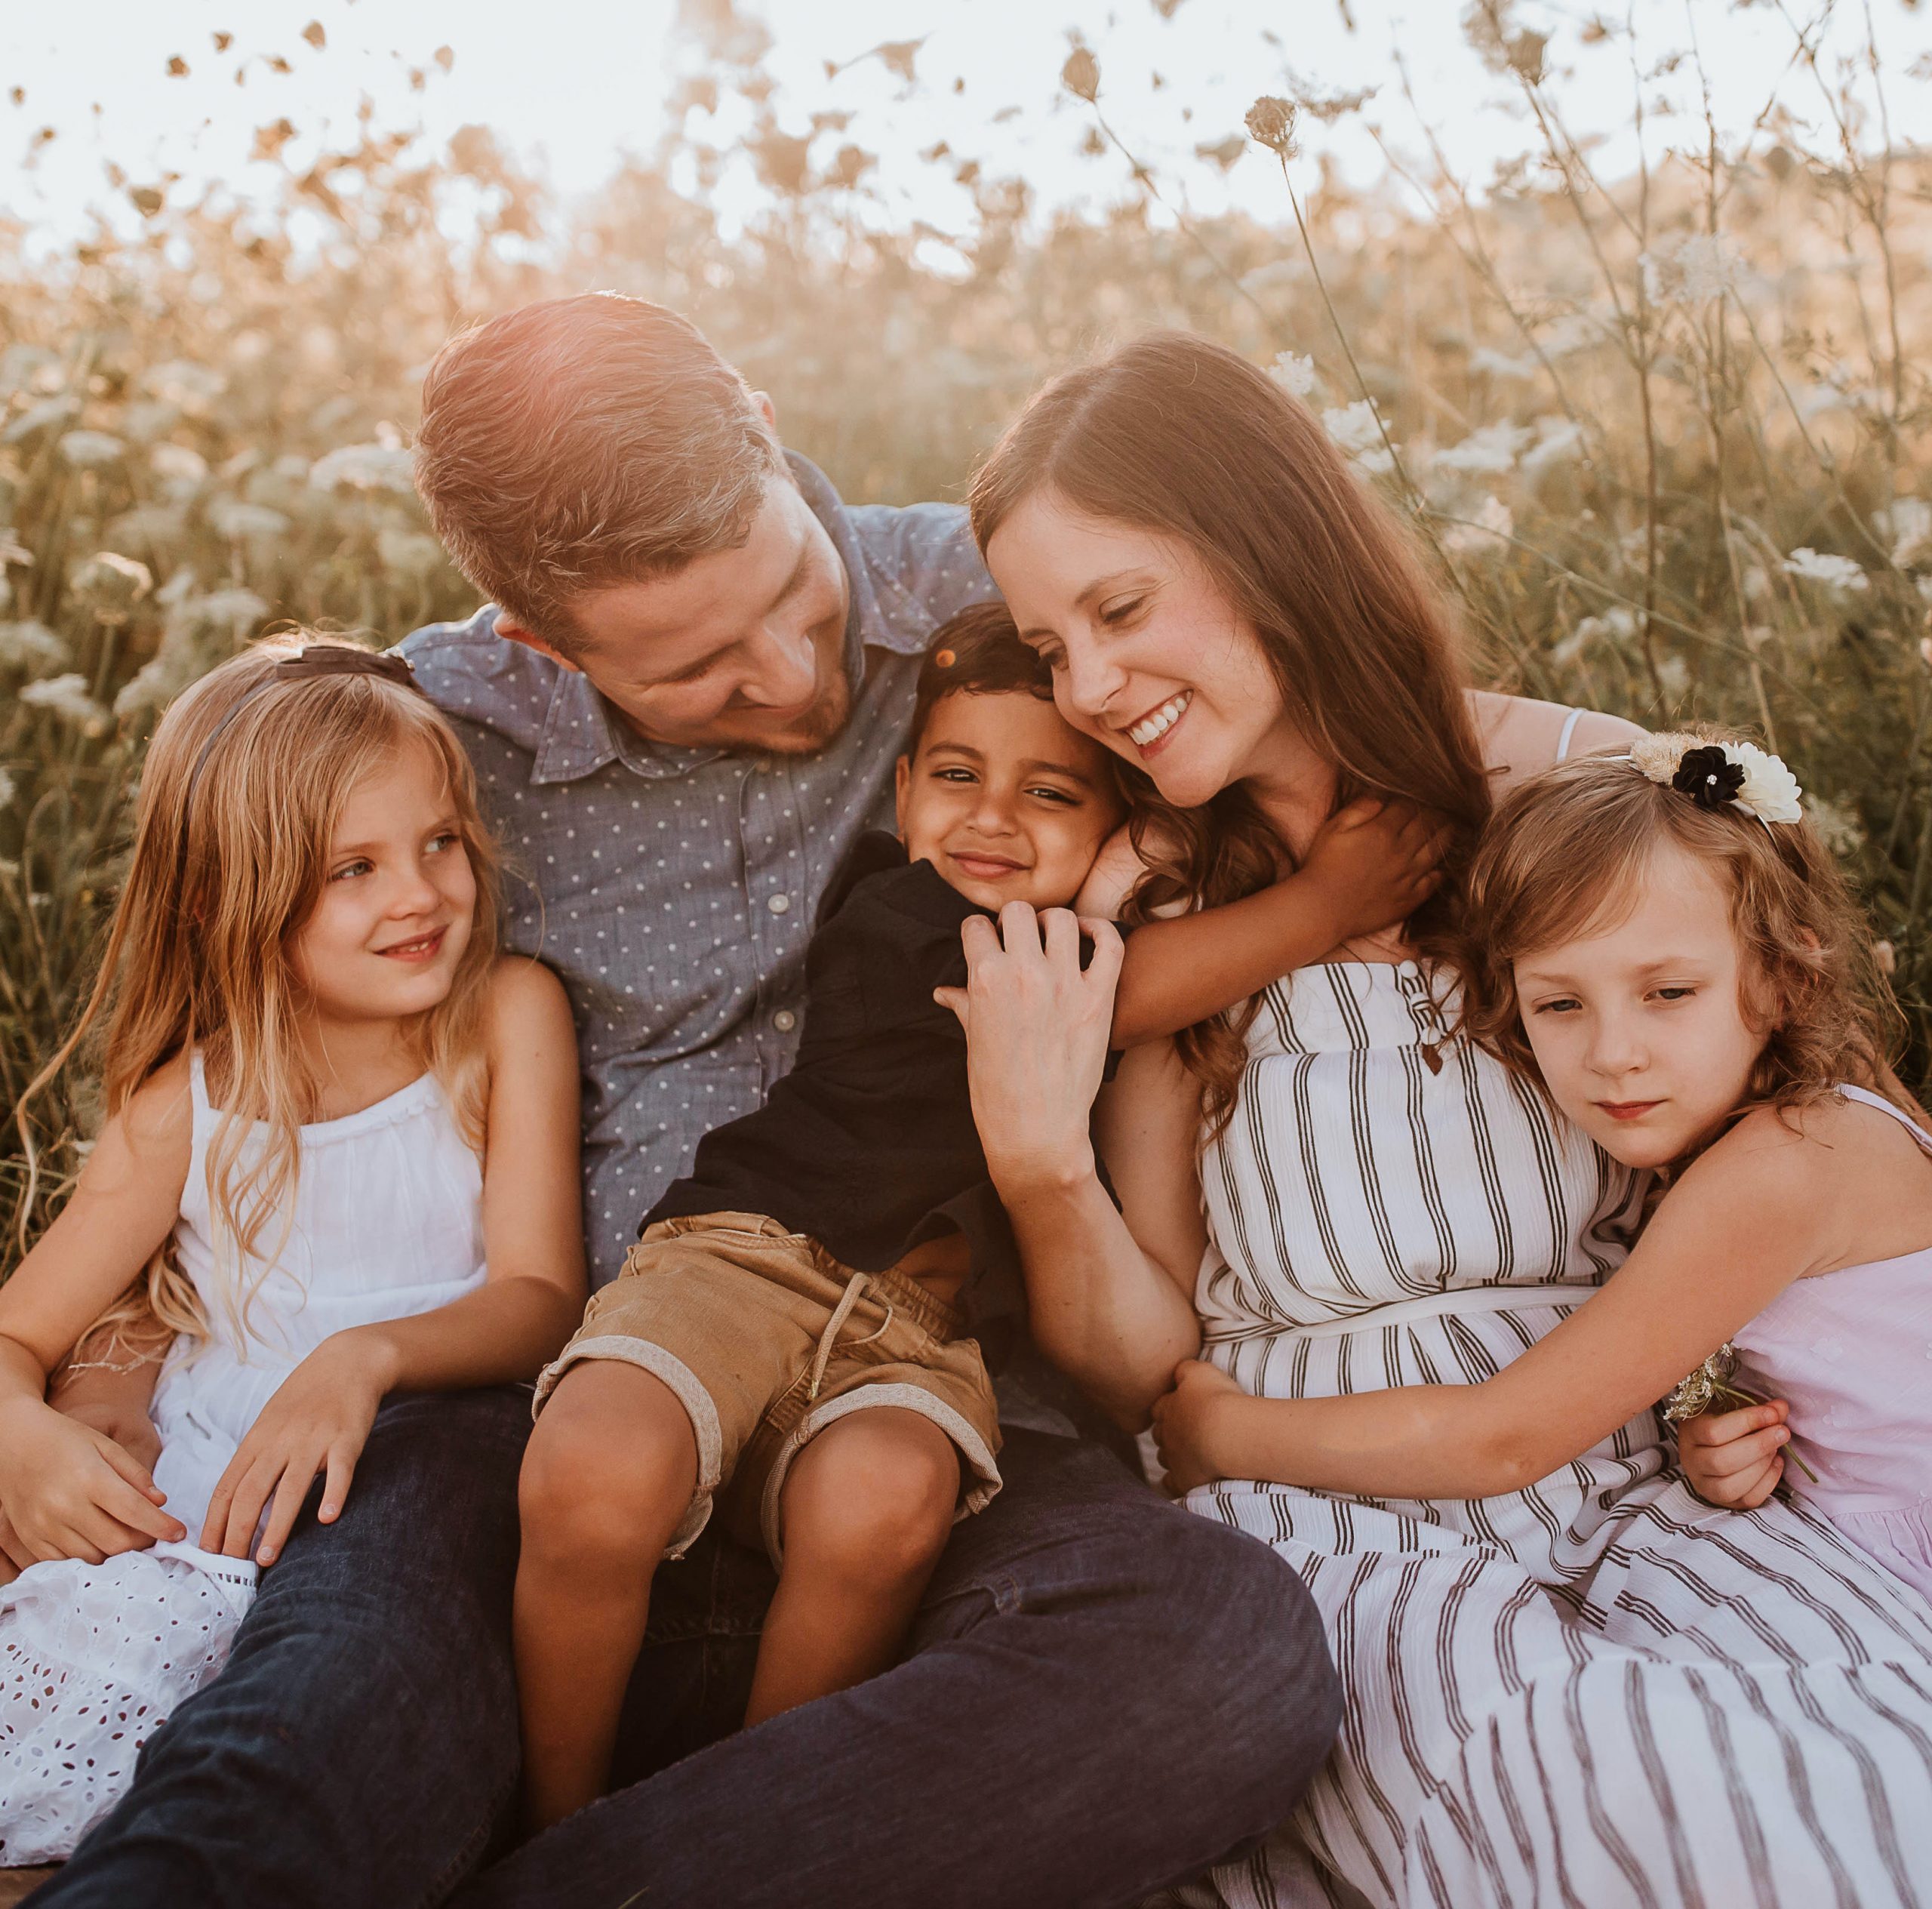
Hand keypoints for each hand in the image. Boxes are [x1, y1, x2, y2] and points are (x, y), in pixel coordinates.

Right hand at [0, 1396, 183, 1570]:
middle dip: (142, 1542)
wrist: (14, 1440)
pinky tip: (95, 1539)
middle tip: (152, 1533)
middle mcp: (64, 1506)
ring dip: (115, 1552)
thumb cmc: (66, 1438)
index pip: (134, 1512)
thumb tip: (160, 1503)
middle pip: (116, 1543)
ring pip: (92, 1557)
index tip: (179, 1533)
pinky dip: (85, 1556)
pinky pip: (64, 1561)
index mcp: (89, 1478)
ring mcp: (43, 1526)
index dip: (162, 1527)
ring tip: (125, 1534)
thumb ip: (136, 1475)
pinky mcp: (30, 1537)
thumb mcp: (106, 1445)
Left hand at [202, 1330, 390, 1564]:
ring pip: (291, 1488)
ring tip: (267, 1558)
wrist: (348, 1361)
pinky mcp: (347, 1438)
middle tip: (232, 1567)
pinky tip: (328, 1518)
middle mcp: (281, 1441)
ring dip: (277, 1526)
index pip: (228, 1487)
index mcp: (258, 1440)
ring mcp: (315, 1440)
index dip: (215, 1523)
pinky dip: (334, 1493)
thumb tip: (234, 1504)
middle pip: (252, 1492)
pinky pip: (340, 1470)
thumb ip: (255, 1459)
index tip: (209, 1554)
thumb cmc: (306, 1398)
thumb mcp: (271, 1424)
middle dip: (238, 1533)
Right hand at [933, 904, 1123, 1195]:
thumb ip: (963, 1005)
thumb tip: (944, 991)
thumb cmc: (997, 1092)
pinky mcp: (1099, 998)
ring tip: (1050, 939)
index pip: (976, 926)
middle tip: (1017, 940)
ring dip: (1052, 923)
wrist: (1036, 1130)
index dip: (978, 933)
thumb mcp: (973, 1042)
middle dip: (1012, 922)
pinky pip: (1110, 943)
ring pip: (1060, 918)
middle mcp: (1024, 973)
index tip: (985, 943)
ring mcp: (1065, 984)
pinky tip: (1088, 936)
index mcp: (985, 980)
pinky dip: (1100, 930)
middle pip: (1017, 912)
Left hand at [1150, 1359, 1247, 1496]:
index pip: (1159, 1407)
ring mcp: (1172, 1458)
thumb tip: (1179, 1371)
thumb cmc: (1217, 1400)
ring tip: (1189, 1453)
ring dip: (1173, 1454)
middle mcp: (1165, 1434)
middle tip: (1186, 1430)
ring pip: (1164, 1457)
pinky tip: (1184, 1479)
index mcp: (1167, 1408)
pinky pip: (1170, 1484)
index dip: (1169, 1407)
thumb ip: (1185, 1369)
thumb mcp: (1201, 1372)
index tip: (1181, 1407)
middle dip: (1168, 1431)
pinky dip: (1174, 1482)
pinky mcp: (1182, 1480)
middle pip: (1159, 1433)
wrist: (1228, 1435)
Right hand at [1298, 798, 1448, 946]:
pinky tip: (1442, 865)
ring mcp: (1408, 876)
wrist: (1322, 909)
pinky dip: (1441, 871)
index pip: (1409, 807)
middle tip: (1443, 807)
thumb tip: (1381, 797)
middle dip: (1437, 813)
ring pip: (1437, 850)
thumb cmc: (1322, 866)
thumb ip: (1359, 808)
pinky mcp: (1409, 898)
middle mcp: (1401, 851)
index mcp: (1382, 831)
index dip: (1415, 799)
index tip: (1417, 797)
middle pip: (1429, 825)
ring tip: (1451, 827)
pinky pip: (1434, 881)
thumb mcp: (1333, 828)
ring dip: (1446, 836)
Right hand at [1676, 1397, 1790, 1508]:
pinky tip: (1776, 1463)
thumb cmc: (1724, 1421)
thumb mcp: (1736, 1408)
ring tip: (1777, 1449)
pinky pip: (1747, 1499)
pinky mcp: (1723, 1501)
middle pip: (1722, 1461)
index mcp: (1689, 1432)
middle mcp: (1691, 1461)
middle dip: (1759, 1446)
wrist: (1711, 1444)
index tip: (1773, 1413)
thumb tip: (1782, 1408)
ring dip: (1762, 1466)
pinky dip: (1768, 1482)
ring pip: (1732, 1485)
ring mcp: (1705, 1484)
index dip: (1747, 1422)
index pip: (1713, 1431)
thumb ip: (1758, 1408)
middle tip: (1782, 1432)